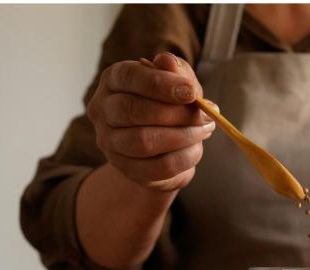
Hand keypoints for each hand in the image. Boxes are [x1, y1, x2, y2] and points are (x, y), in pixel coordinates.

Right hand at [86, 52, 214, 191]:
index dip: (160, 84)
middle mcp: (103, 110)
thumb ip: (175, 70)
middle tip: (205, 115)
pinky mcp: (125, 168)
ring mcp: (110, 142)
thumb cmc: (168, 105)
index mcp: (113, 80)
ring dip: (182, 136)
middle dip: (176, 113)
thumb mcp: (176, 82)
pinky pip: (157, 166)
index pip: (128, 77)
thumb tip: (167, 61)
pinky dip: (184, 157)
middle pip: (133, 110)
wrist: (161, 147)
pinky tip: (196, 148)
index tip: (191, 92)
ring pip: (144, 141)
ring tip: (204, 129)